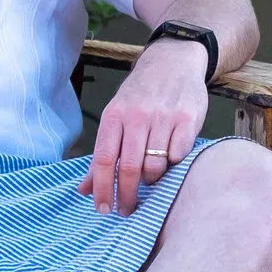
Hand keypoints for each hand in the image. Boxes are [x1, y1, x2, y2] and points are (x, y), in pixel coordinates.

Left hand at [89, 37, 205, 214]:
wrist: (173, 61)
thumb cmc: (141, 95)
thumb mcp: (116, 117)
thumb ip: (102, 154)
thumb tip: (84, 190)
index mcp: (114, 116)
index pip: (103, 160)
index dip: (102, 189)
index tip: (103, 209)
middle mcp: (137, 116)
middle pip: (129, 168)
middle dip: (127, 196)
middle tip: (127, 210)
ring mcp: (164, 117)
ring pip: (155, 166)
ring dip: (151, 180)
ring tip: (150, 178)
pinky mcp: (188, 120)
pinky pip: (178, 156)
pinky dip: (172, 165)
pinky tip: (169, 158)